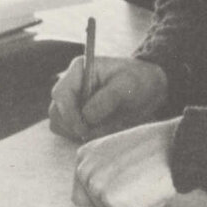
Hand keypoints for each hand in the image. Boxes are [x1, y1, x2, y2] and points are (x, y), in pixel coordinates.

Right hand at [48, 55, 167, 141]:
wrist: (151, 89)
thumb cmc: (140, 80)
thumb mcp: (129, 85)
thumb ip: (108, 98)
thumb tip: (86, 117)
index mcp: (79, 70)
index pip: (61, 94)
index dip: (69, 114)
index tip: (84, 129)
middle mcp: (71, 85)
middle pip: (56, 112)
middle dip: (74, 126)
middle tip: (97, 131)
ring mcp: (72, 102)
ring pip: (60, 124)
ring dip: (79, 133)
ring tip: (106, 128)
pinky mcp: (77, 116)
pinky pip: (70, 132)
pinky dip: (84, 136)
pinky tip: (103, 130)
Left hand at [72, 118, 180, 206]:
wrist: (176, 145)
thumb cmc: (157, 146)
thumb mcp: (119, 150)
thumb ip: (105, 167)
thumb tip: (109, 189)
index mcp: (85, 155)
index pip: (83, 192)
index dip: (107, 194)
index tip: (126, 185)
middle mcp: (84, 170)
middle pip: (96, 206)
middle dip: (118, 202)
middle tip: (140, 182)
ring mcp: (96, 185)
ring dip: (132, 205)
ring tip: (147, 182)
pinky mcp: (111, 199)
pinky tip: (151, 189)